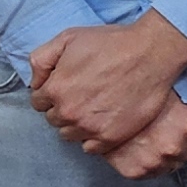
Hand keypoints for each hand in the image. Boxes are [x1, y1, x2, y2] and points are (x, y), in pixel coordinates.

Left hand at [29, 12, 186, 154]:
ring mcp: (90, 127)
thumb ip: (42, 59)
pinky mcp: (110, 137)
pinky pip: (90, 148)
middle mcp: (69, 112)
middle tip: (83, 94)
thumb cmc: (112, 43)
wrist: (150, 53)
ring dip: (77, 124)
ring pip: (70, 134)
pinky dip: (93, 137)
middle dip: (64, 107)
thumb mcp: (68, 38)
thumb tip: (36, 81)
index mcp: (56, 89)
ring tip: (94, 107)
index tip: (67, 86)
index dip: (52, 92)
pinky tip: (103, 121)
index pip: (39, 102)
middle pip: (54, 119)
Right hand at [99, 94, 186, 181]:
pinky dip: (153, 161)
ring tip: (156, 134)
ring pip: (177, 162)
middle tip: (169, 123)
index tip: (184, 112)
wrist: (99, 99)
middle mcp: (175, 147)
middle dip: (186, 136)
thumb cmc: (142, 85)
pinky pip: (155, 172)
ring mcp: (155, 162)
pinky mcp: (136, 172)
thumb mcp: (178, 88)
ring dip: (171, 151)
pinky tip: (146, 146)